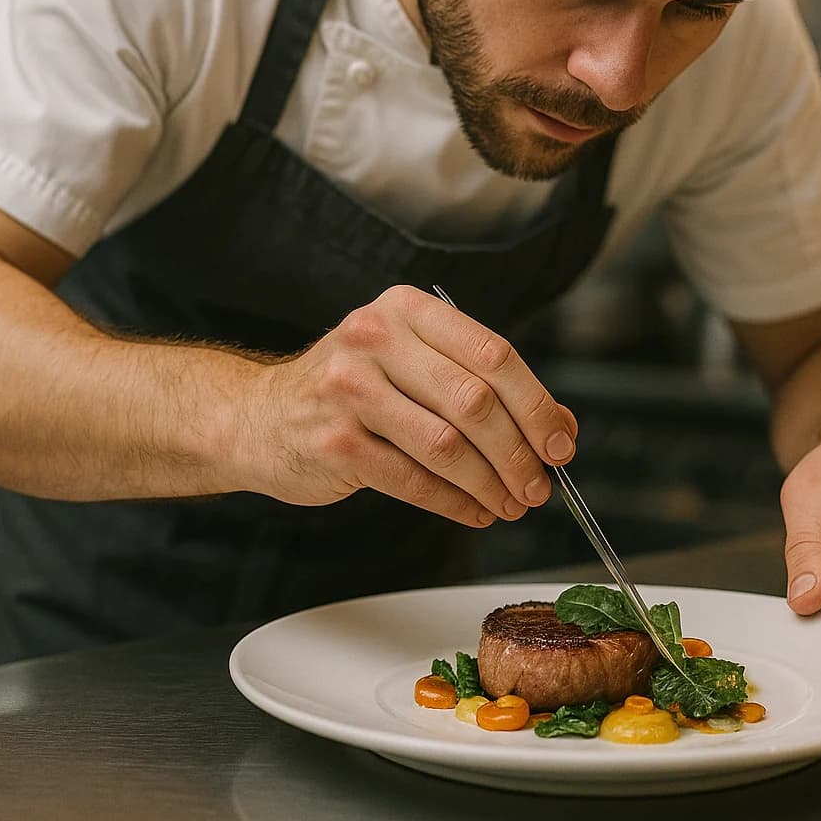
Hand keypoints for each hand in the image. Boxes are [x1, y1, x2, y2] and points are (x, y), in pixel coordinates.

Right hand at [238, 285, 575, 527]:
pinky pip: (414, 480)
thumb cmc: (353, 389)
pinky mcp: (335, 442)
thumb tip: (560, 428)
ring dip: (491, 484)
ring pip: (448, 445)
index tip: (560, 443)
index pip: (493, 353)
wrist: (259, 416)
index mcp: (406, 309)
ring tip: (513, 503)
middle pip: (475, 401)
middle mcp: (375, 338)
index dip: (537, 404)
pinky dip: (456, 503)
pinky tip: (475, 512)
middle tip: (539, 485)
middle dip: (519, 453)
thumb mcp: (413, 364)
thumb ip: (482, 385)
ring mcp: (349, 389)